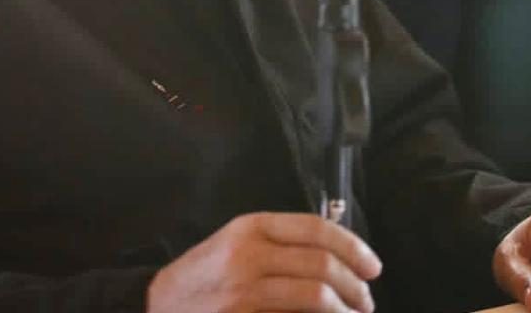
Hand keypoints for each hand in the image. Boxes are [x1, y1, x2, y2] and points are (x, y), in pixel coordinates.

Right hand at [146, 211, 381, 312]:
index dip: (353, 247)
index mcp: (252, 226)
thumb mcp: (237, 243)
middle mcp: (249, 253)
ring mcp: (244, 290)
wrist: (157, 305)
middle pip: (321, 264)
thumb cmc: (205, 275)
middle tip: (366, 302)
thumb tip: (338, 257)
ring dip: (344, 312)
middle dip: (355, 287)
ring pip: (315, 296)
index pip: (315, 228)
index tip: (373, 267)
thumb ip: (280, 243)